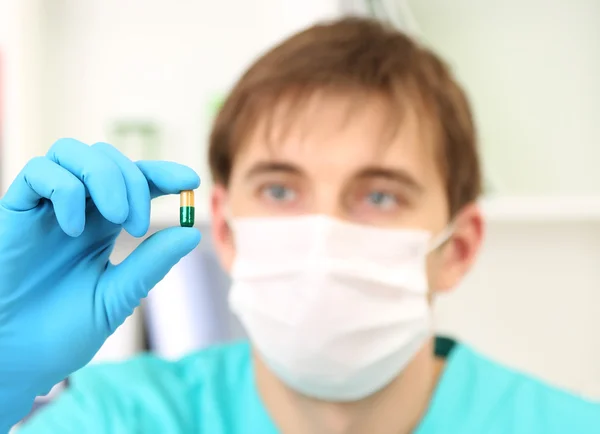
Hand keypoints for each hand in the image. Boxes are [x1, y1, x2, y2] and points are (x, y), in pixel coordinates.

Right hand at [0, 139, 200, 428]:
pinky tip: (74, 229)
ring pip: (72, 152)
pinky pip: (37, 172)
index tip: (191, 180)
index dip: (163, 173)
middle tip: (139, 225)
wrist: (15, 359)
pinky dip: (65, 189)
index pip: (136, 181)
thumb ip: (150, 263)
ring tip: (115, 219)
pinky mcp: (14, 211)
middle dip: (135, 180)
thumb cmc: (63, 330)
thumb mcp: (118, 296)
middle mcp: (77, 209)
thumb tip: (191, 233)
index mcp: (104, 225)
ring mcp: (45, 208)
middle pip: (108, 158)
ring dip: (104, 176)